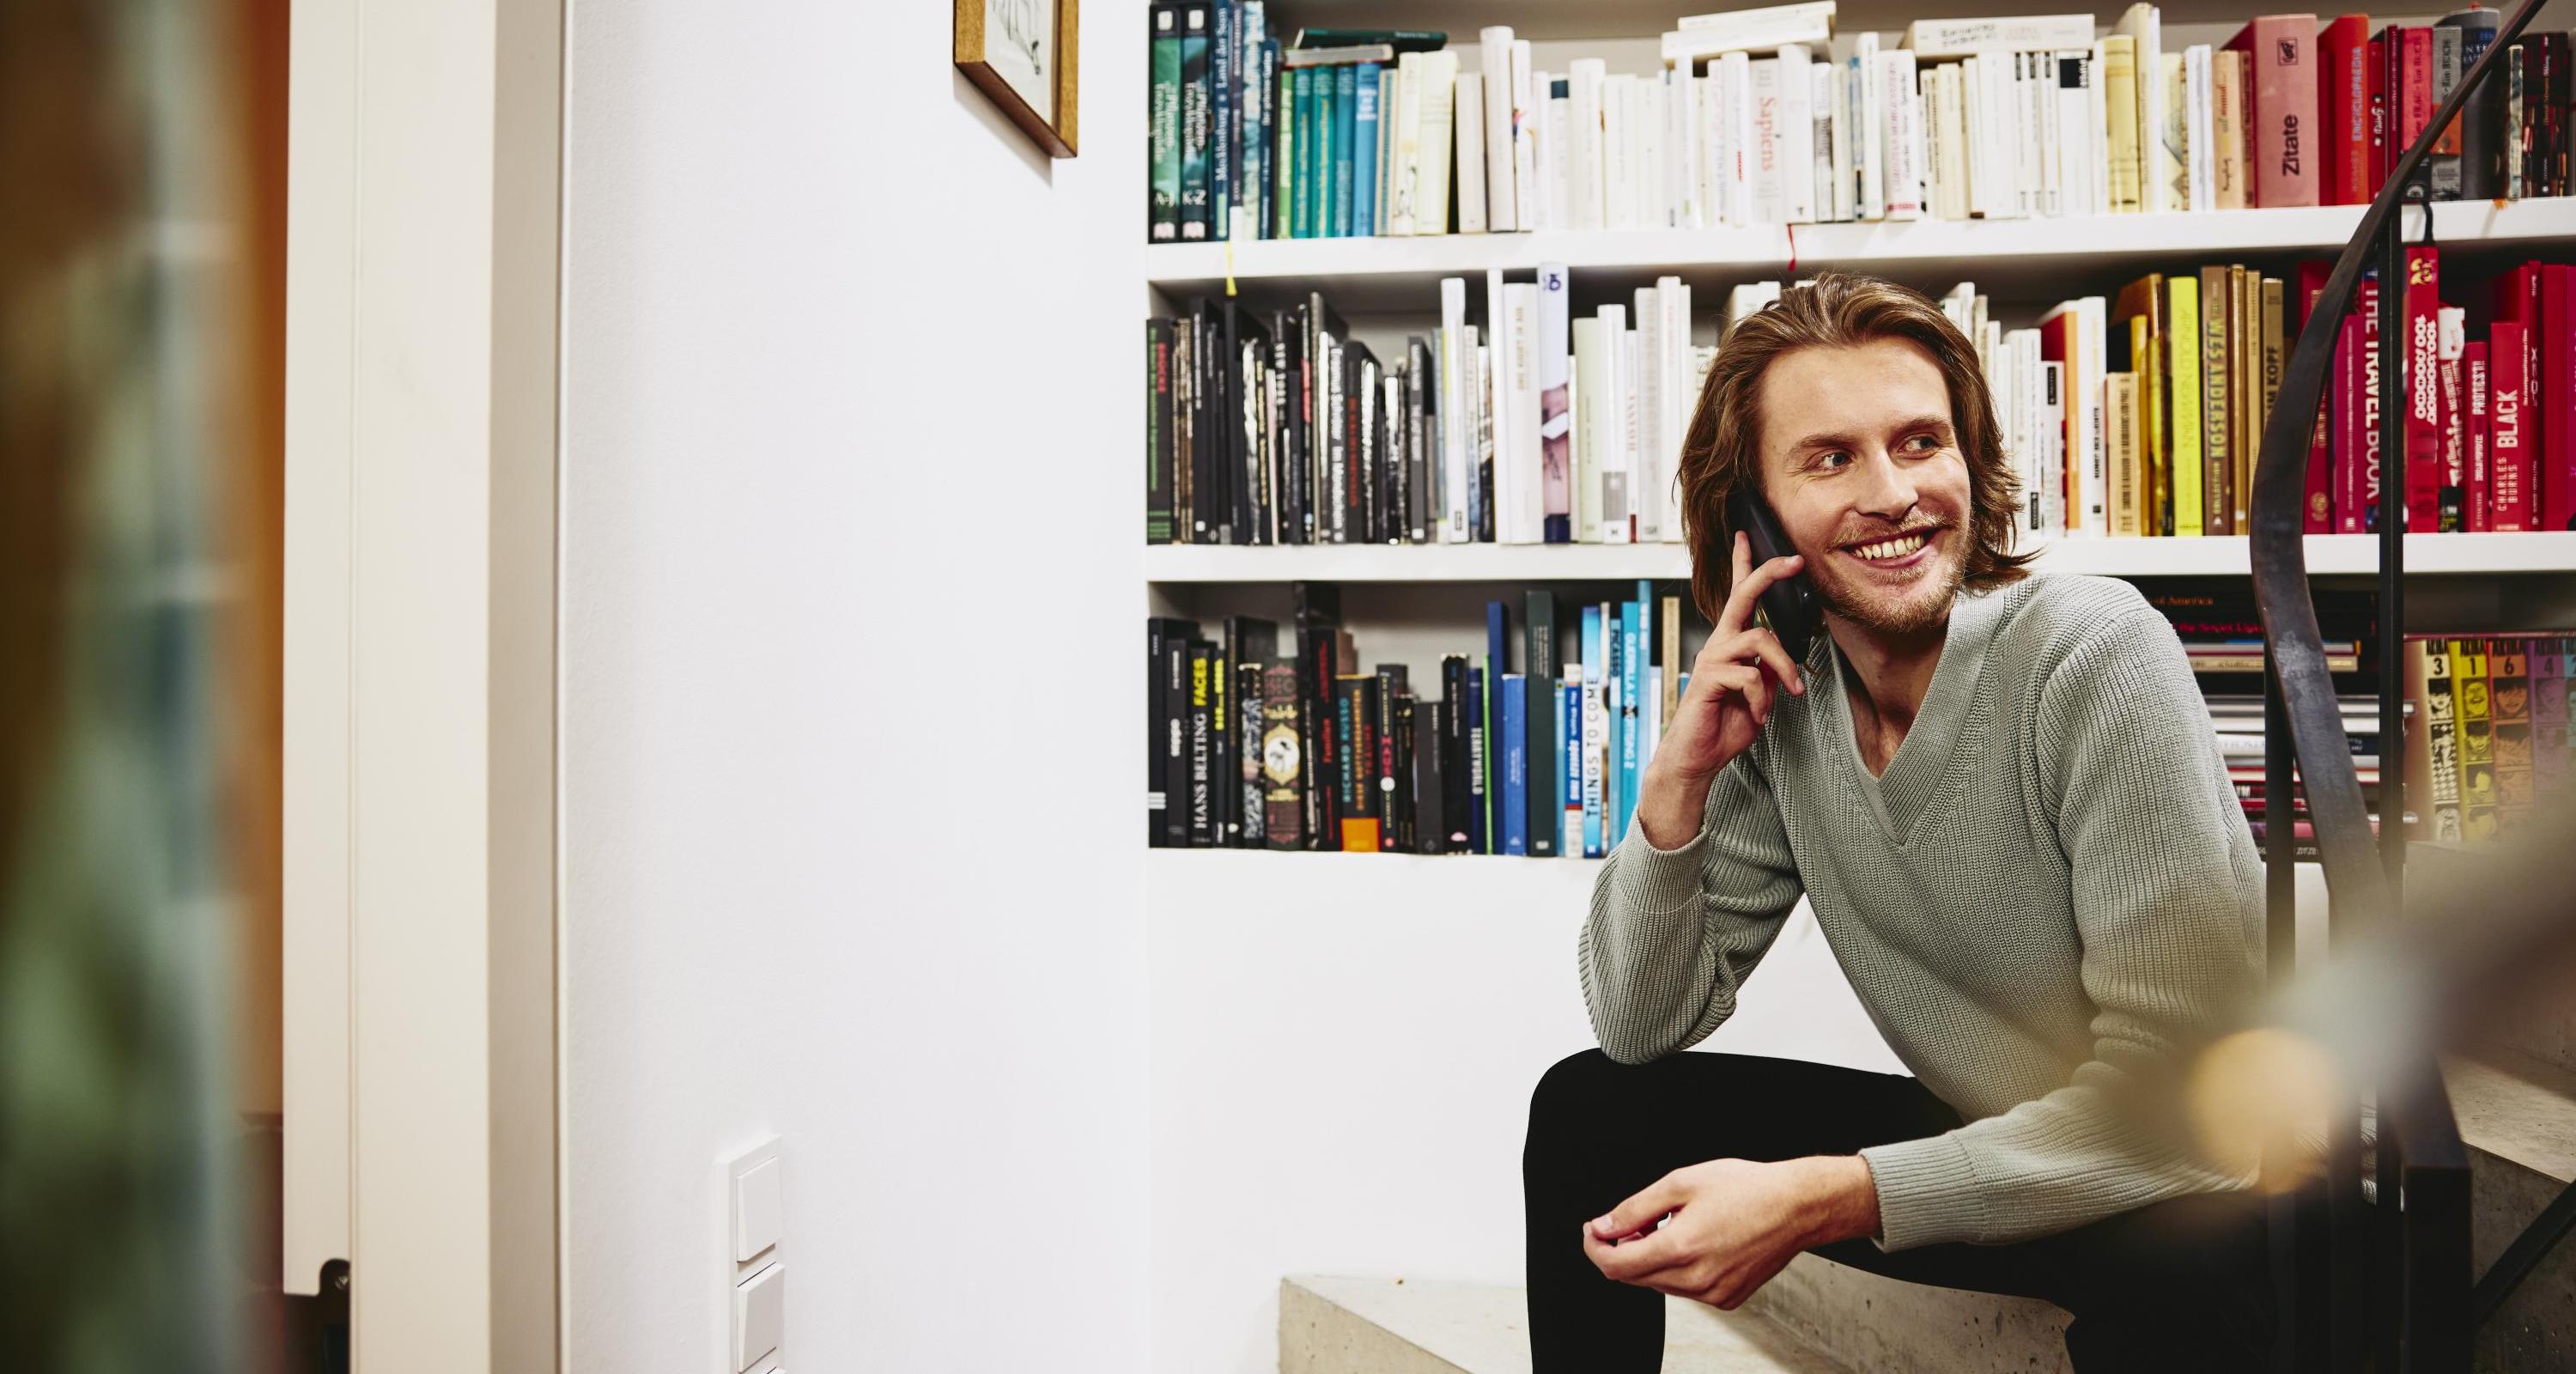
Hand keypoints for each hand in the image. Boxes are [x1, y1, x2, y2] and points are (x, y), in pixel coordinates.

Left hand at [1580, 1156, 1877, 1310]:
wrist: (1796, 1207)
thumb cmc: (1746, 1188)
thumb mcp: (1681, 1183)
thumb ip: (1635, 1208)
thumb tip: (1604, 1225)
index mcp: (1681, 1248)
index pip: (1615, 1266)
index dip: (1595, 1247)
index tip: (1594, 1230)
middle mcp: (1696, 1279)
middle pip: (1633, 1277)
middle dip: (1621, 1249)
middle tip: (1631, 1220)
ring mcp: (1713, 1293)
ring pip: (1659, 1284)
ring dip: (1649, 1259)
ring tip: (1669, 1225)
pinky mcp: (1727, 1298)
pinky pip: (1685, 1289)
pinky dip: (1676, 1268)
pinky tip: (1692, 1242)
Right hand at [1634, 532, 1805, 846]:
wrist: (1697, 758)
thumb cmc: (1724, 725)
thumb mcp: (1759, 695)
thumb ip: (1768, 672)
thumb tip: (1780, 661)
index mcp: (1730, 644)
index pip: (1737, 597)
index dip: (1744, 565)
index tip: (1749, 537)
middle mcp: (1719, 645)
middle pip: (1743, 596)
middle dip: (1768, 574)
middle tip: (1794, 561)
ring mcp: (1713, 659)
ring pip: (1761, 639)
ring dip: (1785, 667)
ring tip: (1790, 692)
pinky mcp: (1708, 679)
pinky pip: (1750, 676)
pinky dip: (1762, 698)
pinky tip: (1757, 713)